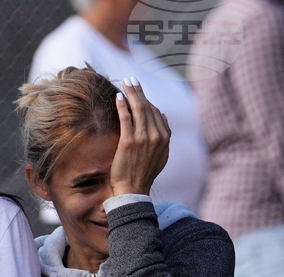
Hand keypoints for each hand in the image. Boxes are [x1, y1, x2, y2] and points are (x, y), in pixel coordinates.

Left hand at [110, 78, 170, 196]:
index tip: (139, 92)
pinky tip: (118, 97)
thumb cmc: (144, 173)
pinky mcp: (128, 142)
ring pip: (138, 109)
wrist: (133, 189)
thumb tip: (164, 116)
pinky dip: (123, 106)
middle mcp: (156, 136)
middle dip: (139, 91)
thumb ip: (164, 135)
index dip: (147, 101)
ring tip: (125, 82)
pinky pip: (126, 119)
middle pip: (148, 107)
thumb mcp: (161, 154)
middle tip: (131, 79)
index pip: (157, 112)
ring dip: (132, 93)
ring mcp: (143, 138)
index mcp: (165, 138)